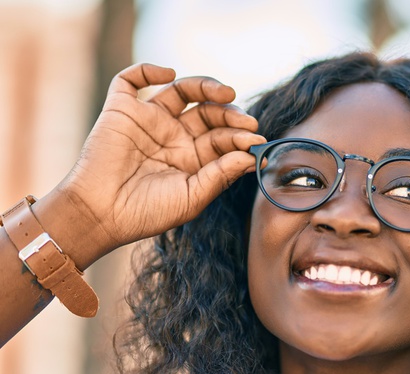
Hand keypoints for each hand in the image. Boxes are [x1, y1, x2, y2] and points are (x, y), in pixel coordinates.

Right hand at [56, 63, 265, 254]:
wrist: (101, 214)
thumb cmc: (146, 213)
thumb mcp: (192, 198)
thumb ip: (220, 175)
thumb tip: (252, 157)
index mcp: (193, 159)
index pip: (222, 139)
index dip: (240, 137)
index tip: (256, 140)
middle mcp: (174, 136)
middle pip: (209, 113)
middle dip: (230, 115)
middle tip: (245, 121)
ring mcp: (150, 121)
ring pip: (183, 91)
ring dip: (206, 87)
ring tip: (226, 93)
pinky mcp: (122, 110)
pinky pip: (132, 80)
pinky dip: (149, 70)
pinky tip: (169, 75)